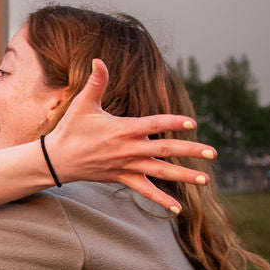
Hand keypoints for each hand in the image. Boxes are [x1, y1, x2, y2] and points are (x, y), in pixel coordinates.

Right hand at [48, 60, 216, 211]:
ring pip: (159, 172)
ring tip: (205, 180)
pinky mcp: (122, 177)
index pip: (154, 124)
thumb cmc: (71, 129)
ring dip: (183, 176)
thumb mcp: (82, 104)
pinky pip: (144, 190)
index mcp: (123, 130)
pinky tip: (176, 209)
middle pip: (165, 149)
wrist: (57, 160)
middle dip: (190, 151)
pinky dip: (160, 199)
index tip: (193, 123)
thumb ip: (95, 82)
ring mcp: (126, 165)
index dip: (173, 122)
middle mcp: (128, 149)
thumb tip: (98, 60)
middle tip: (212, 152)